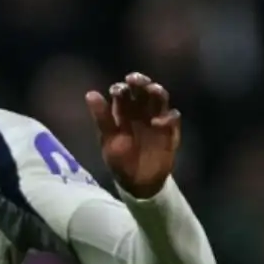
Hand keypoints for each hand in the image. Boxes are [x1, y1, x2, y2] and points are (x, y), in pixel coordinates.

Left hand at [86, 73, 181, 199]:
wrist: (138, 183)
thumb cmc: (120, 160)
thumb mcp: (108, 140)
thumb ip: (102, 117)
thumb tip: (90, 94)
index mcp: (123, 111)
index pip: (123, 92)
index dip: (121, 88)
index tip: (118, 90)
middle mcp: (140, 111)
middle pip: (142, 90)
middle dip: (140, 82)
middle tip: (136, 80)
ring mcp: (157, 118)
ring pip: (159, 98)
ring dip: (157, 92)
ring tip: (153, 90)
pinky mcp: (170, 130)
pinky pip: (173, 117)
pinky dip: (168, 117)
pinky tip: (158, 122)